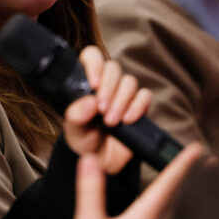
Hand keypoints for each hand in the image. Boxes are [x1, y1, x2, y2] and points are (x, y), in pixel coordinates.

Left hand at [63, 46, 151, 173]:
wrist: (102, 161)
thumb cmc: (85, 140)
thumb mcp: (73, 130)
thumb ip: (76, 115)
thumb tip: (89, 102)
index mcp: (87, 82)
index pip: (92, 56)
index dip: (94, 64)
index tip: (93, 85)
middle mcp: (107, 84)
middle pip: (113, 68)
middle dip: (108, 88)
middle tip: (101, 110)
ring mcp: (125, 94)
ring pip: (129, 81)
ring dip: (121, 100)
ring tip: (111, 121)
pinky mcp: (140, 106)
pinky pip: (145, 95)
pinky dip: (137, 106)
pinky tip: (127, 120)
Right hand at [73, 142, 203, 218]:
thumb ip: (91, 191)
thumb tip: (90, 161)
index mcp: (144, 217)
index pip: (168, 184)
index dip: (183, 164)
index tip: (197, 149)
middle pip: (182, 197)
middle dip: (195, 176)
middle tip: (211, 161)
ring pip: (182, 211)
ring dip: (191, 193)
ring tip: (203, 181)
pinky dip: (182, 211)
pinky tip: (181, 211)